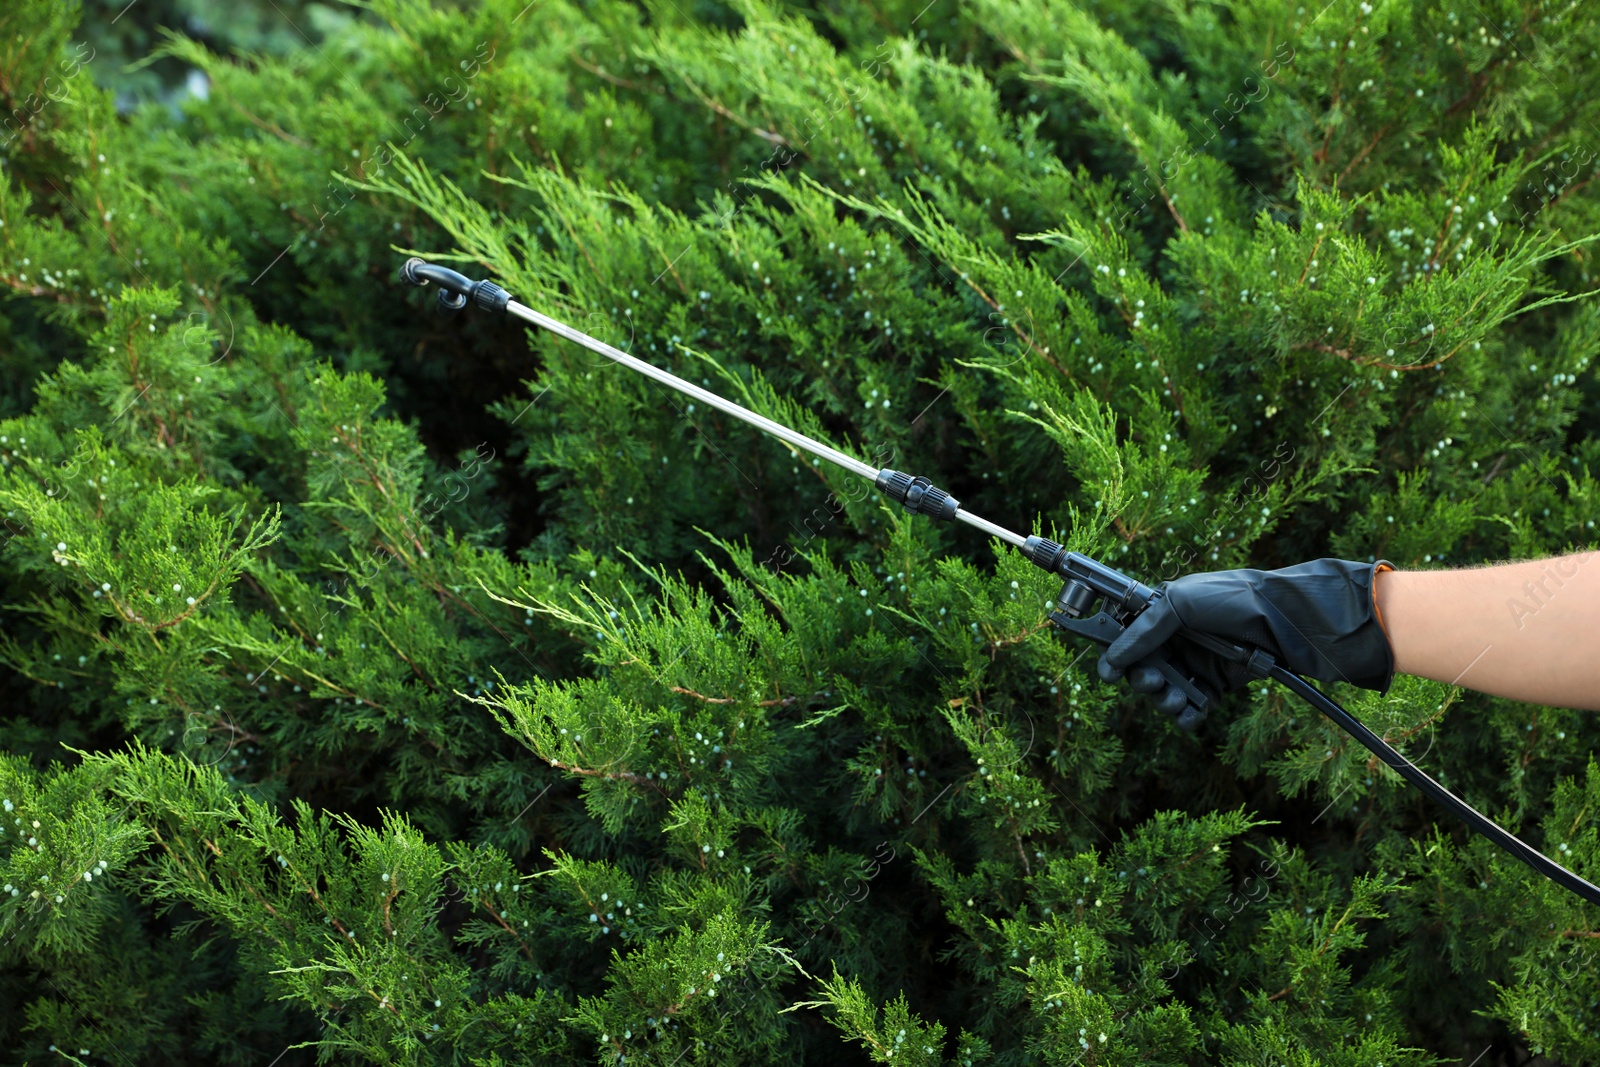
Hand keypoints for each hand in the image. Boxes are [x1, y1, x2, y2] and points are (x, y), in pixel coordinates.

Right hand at [1098, 558, 1395, 725]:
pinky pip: (1191, 710)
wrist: (1281, 619)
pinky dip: (1188, 715)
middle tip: (1154, 682)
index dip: (1114, 657)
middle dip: (1142, 681)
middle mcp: (1174, 642)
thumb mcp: (1179, 604)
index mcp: (1160, 616)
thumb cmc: (1230, 599)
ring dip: (1164, 700)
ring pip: (1163, 694)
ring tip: (1178, 697)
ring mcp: (1194, 665)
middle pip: (1141, 671)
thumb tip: (1112, 658)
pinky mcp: (1215, 687)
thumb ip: (1143, 631)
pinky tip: (1193, 711)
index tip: (1109, 673)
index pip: (1126, 639)